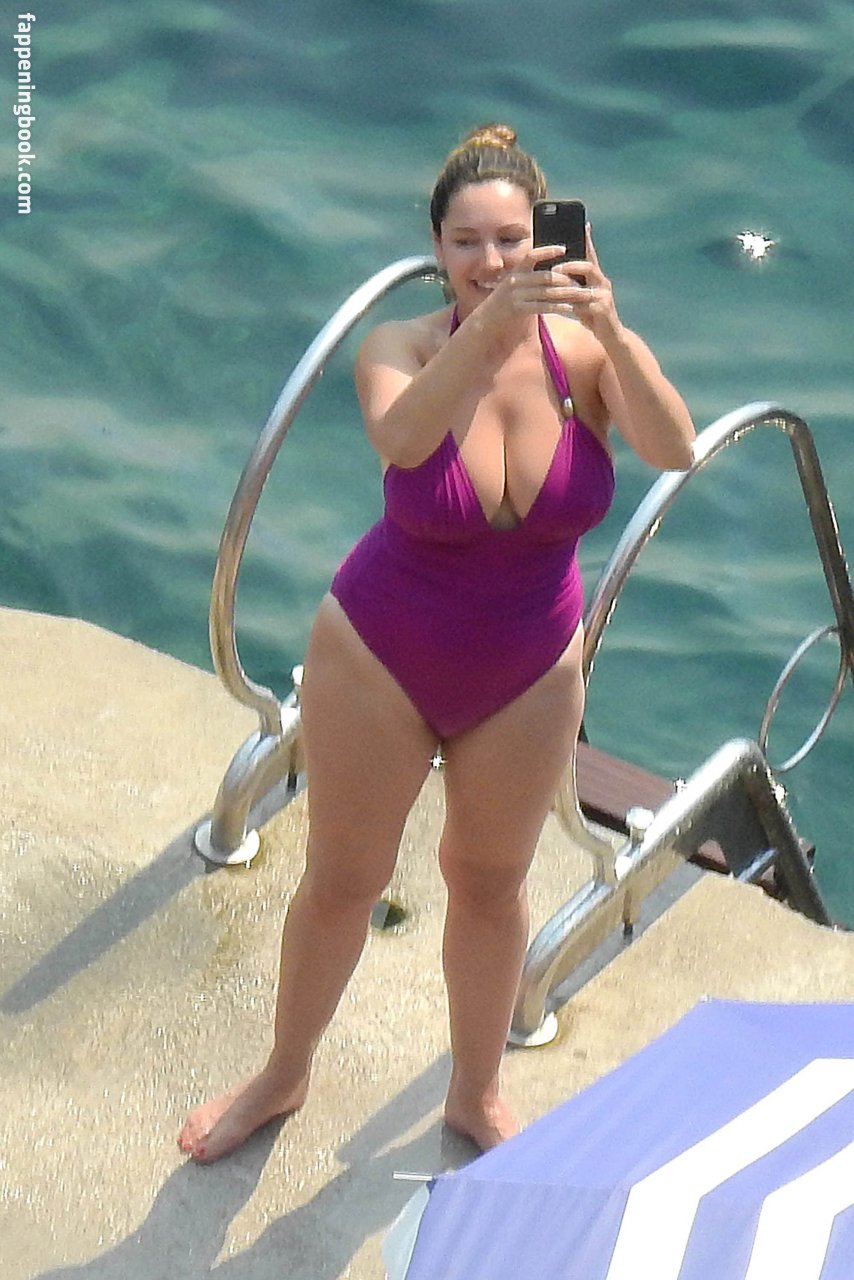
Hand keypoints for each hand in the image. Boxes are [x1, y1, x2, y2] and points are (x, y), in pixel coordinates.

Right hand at [475, 243, 583, 329]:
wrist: (488, 319)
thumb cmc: (508, 300)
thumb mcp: (517, 284)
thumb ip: (532, 276)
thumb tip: (555, 268)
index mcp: (516, 270)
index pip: (532, 255)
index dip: (547, 251)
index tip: (563, 248)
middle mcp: (515, 280)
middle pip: (546, 277)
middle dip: (567, 279)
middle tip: (585, 280)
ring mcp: (515, 295)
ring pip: (546, 292)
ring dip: (567, 294)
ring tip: (583, 294)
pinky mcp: (518, 309)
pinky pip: (542, 307)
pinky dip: (558, 307)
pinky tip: (570, 308)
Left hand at [553, 226, 622, 340]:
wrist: (611, 336)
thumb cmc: (593, 316)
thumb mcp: (582, 298)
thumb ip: (574, 286)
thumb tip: (555, 273)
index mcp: (598, 278)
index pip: (591, 255)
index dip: (587, 240)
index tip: (583, 224)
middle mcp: (603, 284)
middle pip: (588, 266)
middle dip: (570, 265)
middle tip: (555, 267)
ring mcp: (604, 296)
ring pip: (583, 285)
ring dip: (567, 284)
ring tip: (552, 285)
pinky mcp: (602, 310)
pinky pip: (582, 305)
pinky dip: (568, 305)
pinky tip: (556, 306)